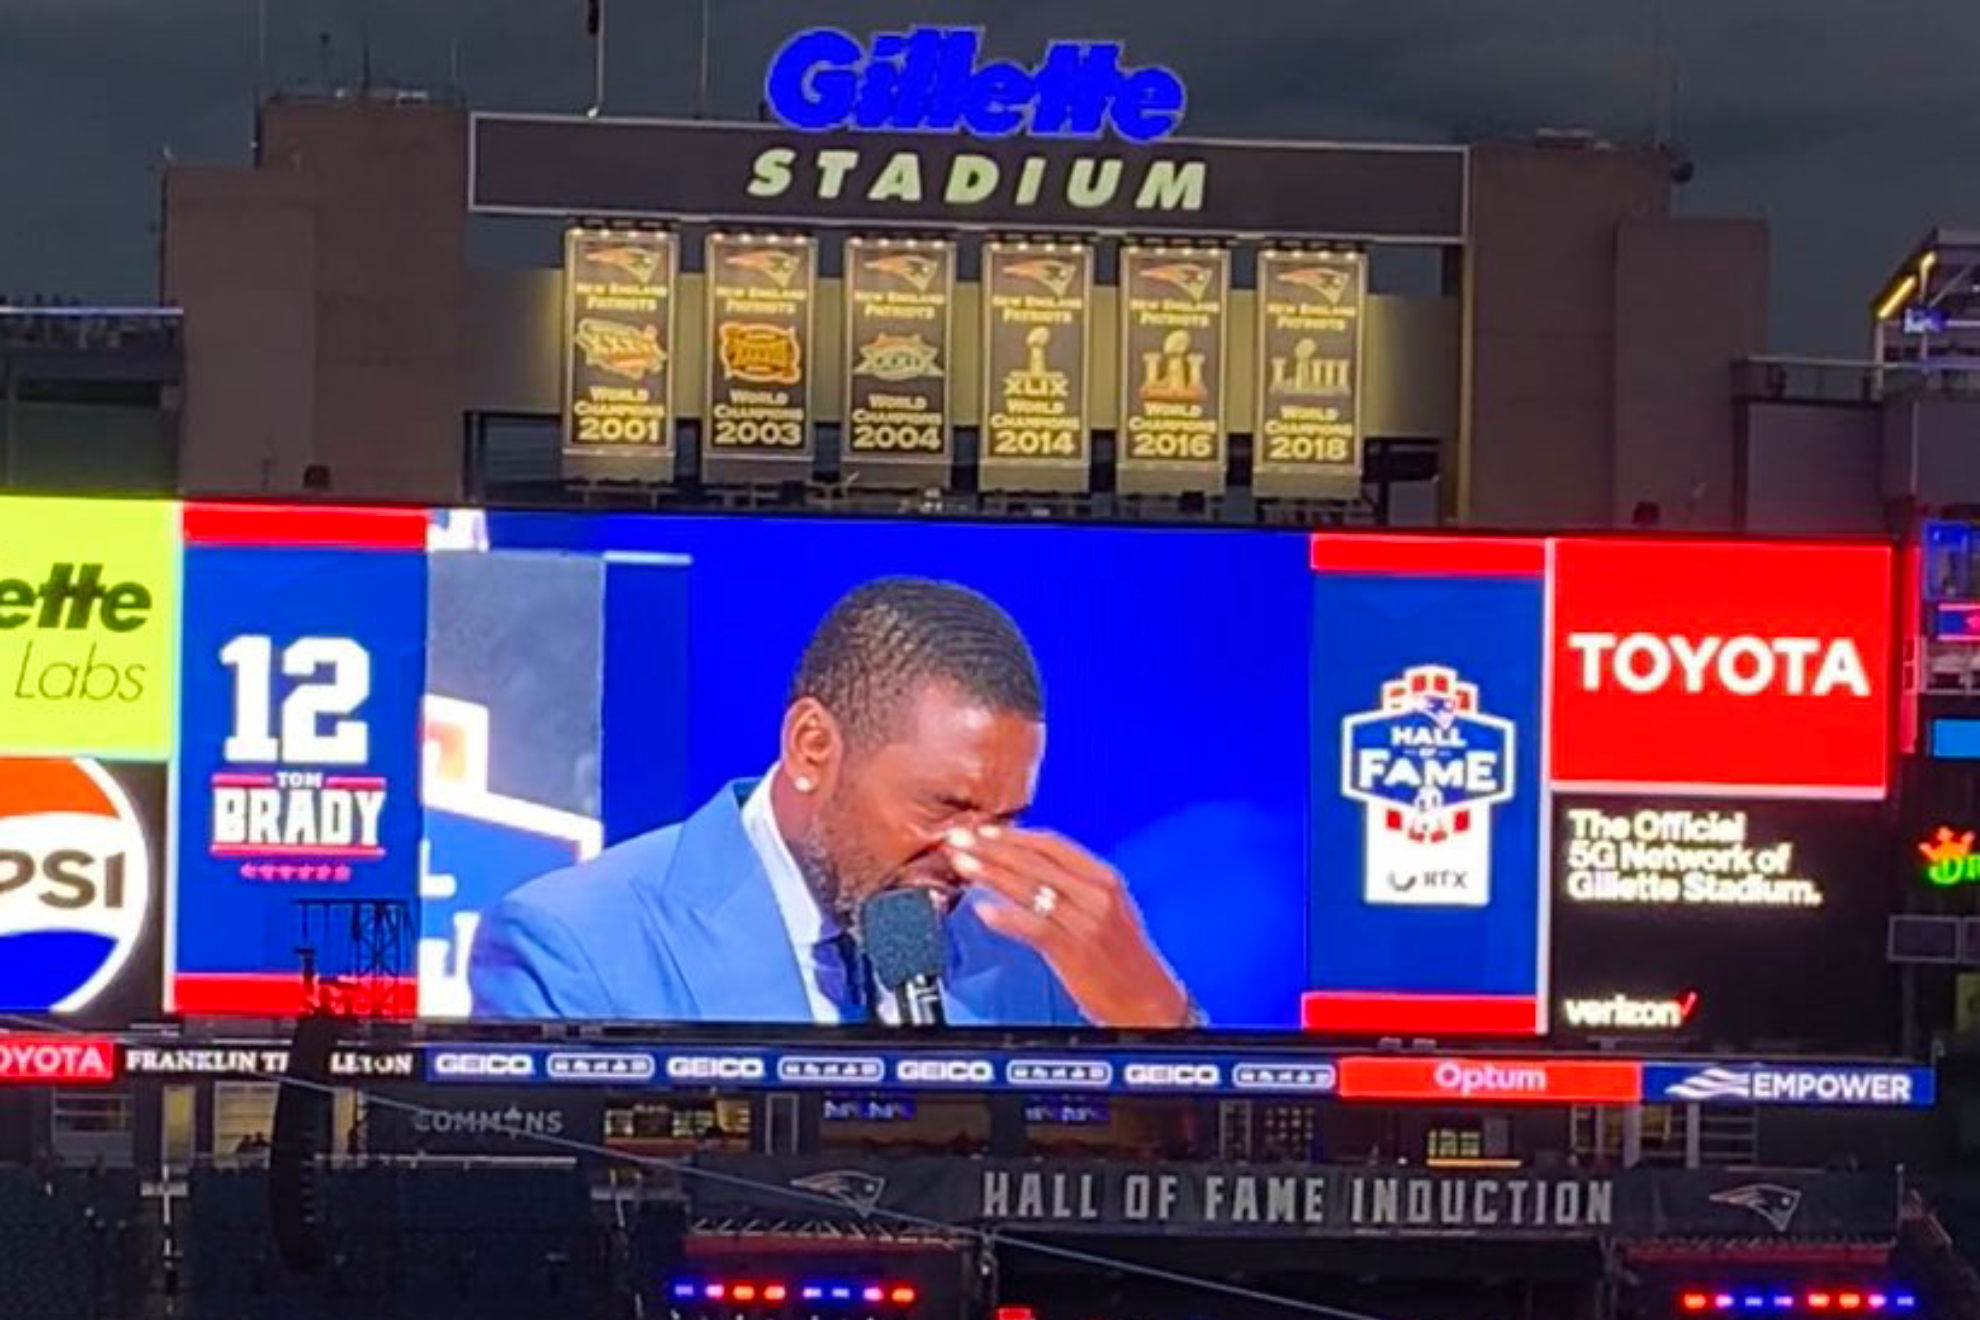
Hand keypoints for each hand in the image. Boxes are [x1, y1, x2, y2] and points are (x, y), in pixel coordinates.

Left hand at [945, 825, 1189, 1028]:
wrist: (1149, 1000)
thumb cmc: (1124, 958)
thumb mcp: (1107, 909)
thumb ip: (1073, 886)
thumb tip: (1028, 867)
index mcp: (1105, 878)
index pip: (1052, 844)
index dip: (1013, 836)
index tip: (984, 830)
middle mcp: (1096, 893)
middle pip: (1034, 861)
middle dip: (990, 847)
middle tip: (959, 838)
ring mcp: (1085, 920)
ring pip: (1028, 888)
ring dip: (989, 873)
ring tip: (961, 863)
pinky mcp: (1073, 949)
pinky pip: (1032, 926)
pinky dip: (1006, 917)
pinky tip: (983, 910)